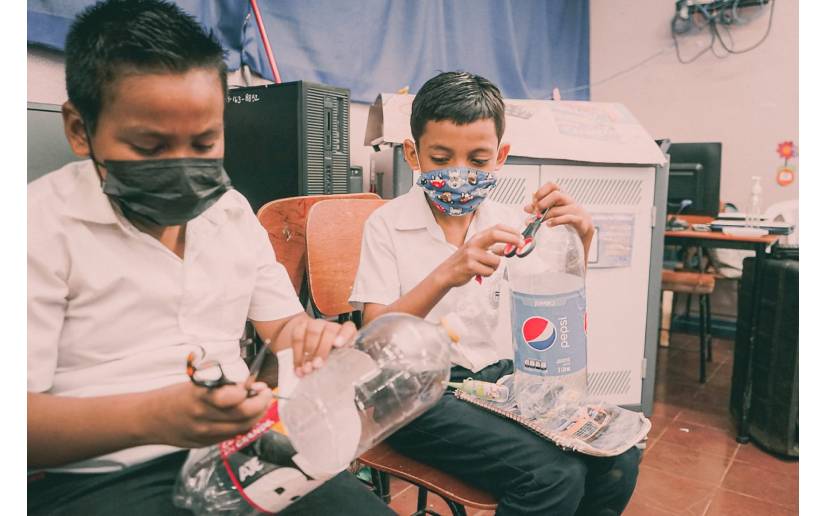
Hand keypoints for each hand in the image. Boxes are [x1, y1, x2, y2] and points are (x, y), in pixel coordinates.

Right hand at [147, 381, 272, 447]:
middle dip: (261, 403)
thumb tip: (248, 386)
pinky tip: (246, 415)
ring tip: (259, 403)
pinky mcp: (205, 443)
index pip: (235, 397)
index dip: (252, 391)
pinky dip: (244, 424)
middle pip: (244, 415)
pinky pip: (233, 435)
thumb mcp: (195, 385)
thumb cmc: (172, 397)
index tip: (257, 384)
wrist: (148, 420)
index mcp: (200, 398)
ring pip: (242, 428)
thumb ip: (220, 387)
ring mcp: (205, 433)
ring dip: (257, 415)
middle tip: (265, 393)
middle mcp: (204, 417)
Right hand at [290, 317, 356, 377]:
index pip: (348, 328)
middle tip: (317, 365)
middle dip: (322, 349)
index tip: (338, 345)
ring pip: (312, 332)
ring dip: (308, 352)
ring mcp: (315, 324)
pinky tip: (298, 367)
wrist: (312, 343)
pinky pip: (297, 337)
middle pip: (328, 331)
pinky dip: (297, 355)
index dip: (344, 335)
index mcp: (345, 332)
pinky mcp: (301, 326)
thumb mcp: (338, 358)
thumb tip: (336, 375)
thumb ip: (339, 362)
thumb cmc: (330, 354)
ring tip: (307, 368)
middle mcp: (331, 326)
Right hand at [435, 224, 521, 287]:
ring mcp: (471, 254)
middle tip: (520, 245)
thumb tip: (511, 247)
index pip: (497, 228)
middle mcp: (474, 242)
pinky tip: (480, 273)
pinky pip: (489, 271)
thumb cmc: (464, 261)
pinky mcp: (470, 266)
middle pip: (495, 234)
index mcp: (478, 237)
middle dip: (512, 239)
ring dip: (495, 267)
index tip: (521, 236)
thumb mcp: (479, 250)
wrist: (447, 272)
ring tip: (485, 267)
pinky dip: (488, 274)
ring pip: (496, 260)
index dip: (511, 230)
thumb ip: (494, 248)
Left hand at [524, 182, 594, 247]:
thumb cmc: (568, 215)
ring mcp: (574, 210)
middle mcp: (568, 201)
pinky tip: (549, 224)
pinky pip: (568, 218)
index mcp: (561, 196)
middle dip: (543, 203)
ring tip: (539, 220)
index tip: (534, 200)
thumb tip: (527, 208)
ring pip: (560, 209)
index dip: (541, 191)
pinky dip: (556, 221)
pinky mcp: (579, 220)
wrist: (584, 226)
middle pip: (556, 195)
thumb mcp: (553, 210)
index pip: (552, 186)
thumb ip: (540, 209)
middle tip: (536, 211)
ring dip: (546, 215)